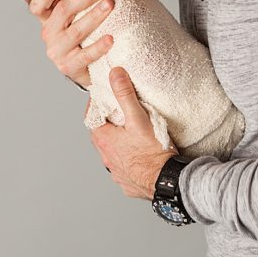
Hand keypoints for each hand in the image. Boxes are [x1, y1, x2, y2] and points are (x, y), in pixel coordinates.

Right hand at [29, 0, 114, 86]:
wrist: (88, 68)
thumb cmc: (85, 35)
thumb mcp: (78, 16)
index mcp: (47, 19)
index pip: (38, 6)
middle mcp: (49, 34)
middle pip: (62, 12)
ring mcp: (57, 52)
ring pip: (76, 31)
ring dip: (95, 15)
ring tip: (110, 5)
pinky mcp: (68, 66)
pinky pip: (85, 55)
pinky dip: (99, 46)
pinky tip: (110, 38)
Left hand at [90, 67, 176, 199]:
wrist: (165, 182)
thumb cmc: (152, 153)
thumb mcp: (138, 118)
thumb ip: (125, 95)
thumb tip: (115, 74)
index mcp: (104, 140)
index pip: (91, 118)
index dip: (97, 106)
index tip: (104, 98)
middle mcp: (106, 157)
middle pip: (101, 135)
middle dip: (108, 124)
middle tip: (120, 115)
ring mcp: (116, 172)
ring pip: (112, 153)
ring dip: (118, 144)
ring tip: (132, 135)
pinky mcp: (127, 182)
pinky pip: (123, 169)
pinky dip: (128, 161)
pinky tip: (140, 156)